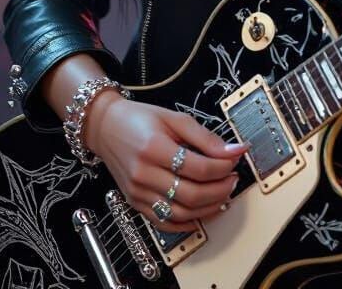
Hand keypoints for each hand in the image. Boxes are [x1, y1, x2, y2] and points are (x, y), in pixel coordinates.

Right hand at [84, 92, 247, 232]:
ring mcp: (138, 193)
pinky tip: (202, 213)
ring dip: (208, 209)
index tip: (235, 159)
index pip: (198, 168)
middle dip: (220, 190)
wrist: (106, 127)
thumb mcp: (175, 119)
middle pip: (191, 194)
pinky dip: (187, 224)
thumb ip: (205, 137)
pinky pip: (164, 222)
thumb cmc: (139, 119)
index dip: (223, 166)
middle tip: (234, 179)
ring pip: (180, 213)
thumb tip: (235, 150)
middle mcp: (144, 174)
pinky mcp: (135, 203)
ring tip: (223, 195)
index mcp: (154, 148)